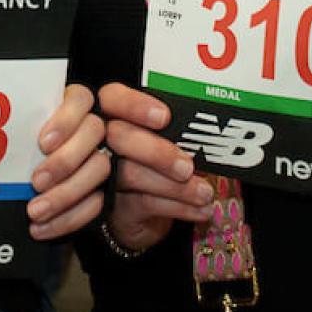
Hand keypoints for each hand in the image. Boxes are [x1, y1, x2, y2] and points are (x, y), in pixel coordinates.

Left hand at [27, 84, 109, 239]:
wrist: (33, 183)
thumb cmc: (22, 145)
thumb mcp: (21, 130)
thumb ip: (19, 126)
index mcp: (74, 104)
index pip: (80, 99)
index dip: (65, 120)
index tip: (43, 143)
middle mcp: (93, 124)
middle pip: (94, 132)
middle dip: (64, 160)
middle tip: (36, 181)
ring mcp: (104, 154)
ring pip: (99, 168)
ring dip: (65, 193)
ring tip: (35, 210)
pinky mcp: (106, 187)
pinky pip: (96, 203)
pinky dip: (68, 218)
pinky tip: (43, 227)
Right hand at [99, 82, 214, 251]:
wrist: (145, 213)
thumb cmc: (159, 165)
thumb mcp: (165, 142)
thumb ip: (175, 131)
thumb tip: (208, 133)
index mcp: (115, 116)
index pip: (112, 98)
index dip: (134, 105)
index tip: (164, 116)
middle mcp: (103, 142)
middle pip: (118, 136)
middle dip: (156, 151)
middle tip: (187, 167)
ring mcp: (105, 175)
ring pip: (131, 173)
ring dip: (175, 186)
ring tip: (204, 193)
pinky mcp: (114, 207)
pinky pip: (144, 203)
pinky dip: (179, 206)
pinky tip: (201, 209)